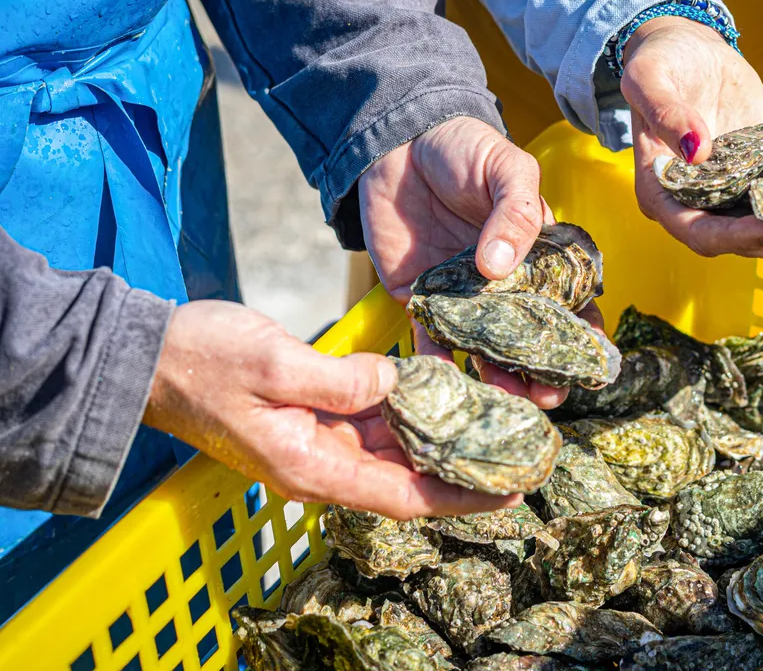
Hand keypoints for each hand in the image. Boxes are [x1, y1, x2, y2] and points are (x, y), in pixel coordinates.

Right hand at [143, 301, 518, 518]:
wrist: (149, 356)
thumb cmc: (202, 360)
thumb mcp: (272, 362)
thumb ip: (339, 379)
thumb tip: (397, 383)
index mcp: (312, 466)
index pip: (404, 496)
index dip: (461, 498)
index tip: (511, 495)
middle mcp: (321, 465)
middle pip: (409, 479)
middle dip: (464, 470)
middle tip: (521, 454)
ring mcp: (319, 444)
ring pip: (396, 451)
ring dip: (443, 440)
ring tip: (498, 427)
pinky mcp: (316, 419)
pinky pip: (375, 425)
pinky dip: (411, 414)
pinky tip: (446, 396)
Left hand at [358, 116, 568, 406]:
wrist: (397, 140)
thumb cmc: (463, 148)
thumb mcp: (506, 168)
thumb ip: (515, 213)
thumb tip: (501, 267)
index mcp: (540, 255)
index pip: (570, 302)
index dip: (583, 336)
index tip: (589, 365)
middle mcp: (507, 284)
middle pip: (531, 337)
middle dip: (542, 372)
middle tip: (548, 398)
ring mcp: (465, 296)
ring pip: (486, 347)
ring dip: (496, 377)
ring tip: (504, 400)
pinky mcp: (421, 299)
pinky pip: (430, 339)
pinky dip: (436, 363)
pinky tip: (445, 382)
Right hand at [621, 17, 762, 262]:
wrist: (691, 51)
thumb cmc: (661, 61)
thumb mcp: (650, 77)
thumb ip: (666, 113)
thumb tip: (697, 151)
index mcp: (661, 191)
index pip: (697, 230)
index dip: (736, 237)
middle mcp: (695, 202)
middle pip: (739, 240)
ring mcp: (729, 192)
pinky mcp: (758, 175)